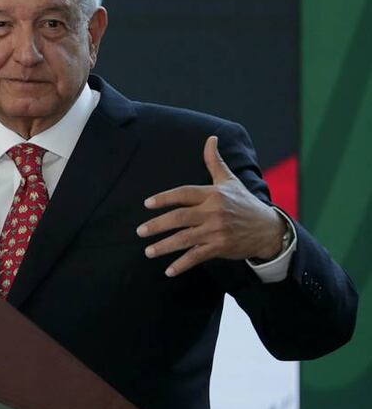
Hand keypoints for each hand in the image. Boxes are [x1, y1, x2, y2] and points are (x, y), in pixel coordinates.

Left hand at [136, 136, 286, 276]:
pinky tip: (168, 271)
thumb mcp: (229, 181)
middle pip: (180, 217)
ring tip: (148, 251)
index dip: (165, 198)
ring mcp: (217, 231)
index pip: (184, 194)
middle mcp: (214, 212)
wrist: (268, 229)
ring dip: (165, 246)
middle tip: (140, 231)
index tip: (147, 203)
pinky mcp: (220, 247)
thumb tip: (210, 138)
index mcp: (213, 194)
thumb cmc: (244, 203)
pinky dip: (182, 264)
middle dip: (158, 225)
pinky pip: (197, 256)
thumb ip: (214, 162)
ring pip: (185, 239)